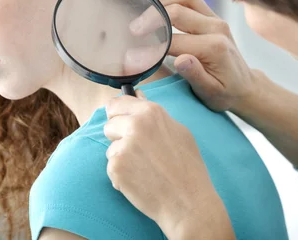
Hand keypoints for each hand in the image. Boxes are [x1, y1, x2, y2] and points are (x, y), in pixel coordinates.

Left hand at [104, 91, 234, 238]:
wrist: (187, 202)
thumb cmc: (187, 167)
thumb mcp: (178, 131)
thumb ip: (153, 114)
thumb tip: (136, 95)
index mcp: (151, 112)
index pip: (117, 103)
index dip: (119, 115)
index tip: (123, 123)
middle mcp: (135, 125)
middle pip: (109, 124)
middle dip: (119, 137)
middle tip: (139, 152)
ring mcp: (124, 146)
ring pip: (110, 148)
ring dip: (121, 158)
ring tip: (144, 169)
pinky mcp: (116, 167)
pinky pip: (111, 167)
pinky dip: (121, 176)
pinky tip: (140, 181)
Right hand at [129, 0, 256, 113]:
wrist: (245, 86)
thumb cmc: (226, 93)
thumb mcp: (211, 92)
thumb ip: (195, 75)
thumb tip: (181, 60)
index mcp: (214, 48)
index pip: (174, 42)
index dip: (150, 48)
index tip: (131, 55)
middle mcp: (217, 28)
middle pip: (177, 11)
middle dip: (152, 18)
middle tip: (132, 30)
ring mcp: (216, 19)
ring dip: (162, 3)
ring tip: (144, 17)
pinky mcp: (213, 16)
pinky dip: (172, 1)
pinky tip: (159, 13)